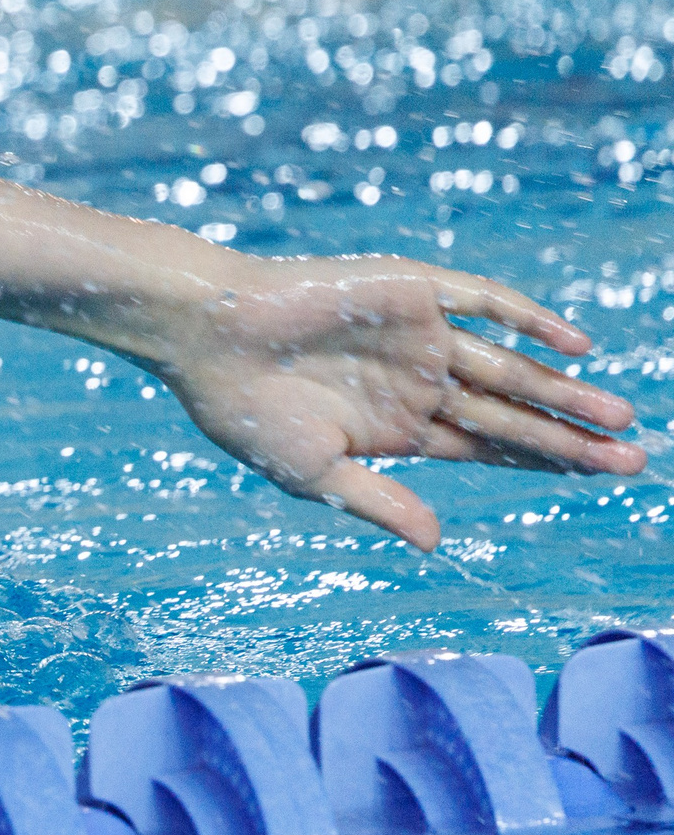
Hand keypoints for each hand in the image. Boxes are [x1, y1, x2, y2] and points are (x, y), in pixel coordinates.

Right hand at [145, 255, 644, 550]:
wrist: (204, 336)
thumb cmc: (244, 411)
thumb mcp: (315, 474)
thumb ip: (381, 502)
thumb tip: (439, 543)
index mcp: (399, 428)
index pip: (491, 448)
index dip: (544, 463)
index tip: (600, 477)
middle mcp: (420, 382)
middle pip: (513, 412)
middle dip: (572, 436)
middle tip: (636, 457)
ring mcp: (420, 336)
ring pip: (509, 367)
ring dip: (562, 391)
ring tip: (619, 416)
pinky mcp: (412, 292)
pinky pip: (485, 303)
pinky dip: (529, 320)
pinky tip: (574, 345)